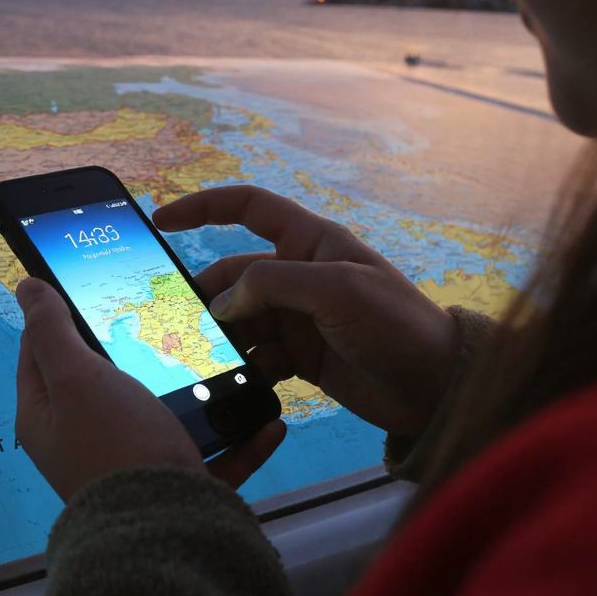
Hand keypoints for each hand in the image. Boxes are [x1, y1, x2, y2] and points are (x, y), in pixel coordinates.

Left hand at [15, 278, 286, 500]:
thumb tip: (27, 287)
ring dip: (201, 390)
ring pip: (168, 415)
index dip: (62, 313)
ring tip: (228, 359)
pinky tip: (267, 421)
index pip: (42, 350)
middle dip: (143, 348)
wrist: (164, 531)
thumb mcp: (76, 376)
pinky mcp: (176, 489)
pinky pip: (214, 455)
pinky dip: (241, 439)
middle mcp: (83, 442)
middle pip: (109, 380)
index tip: (97, 284)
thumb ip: (52, 330)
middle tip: (173, 315)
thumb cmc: (114, 447)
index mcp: (48, 416)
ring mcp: (132, 465)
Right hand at [154, 185, 458, 435]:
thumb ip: (272, 284)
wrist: (435, 388)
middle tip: (178, 325)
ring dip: (222, 339)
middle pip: (233, 276)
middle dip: (207, 298)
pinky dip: (242, 368)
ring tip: (203, 361)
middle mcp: (300, 275)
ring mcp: (299, 317)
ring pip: (240, 320)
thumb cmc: (396, 326)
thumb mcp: (336, 290)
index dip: (202, 207)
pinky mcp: (301, 357)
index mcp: (311, 242)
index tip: (160, 221)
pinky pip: (255, 356)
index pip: (248, 208)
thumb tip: (222, 302)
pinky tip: (235, 384)